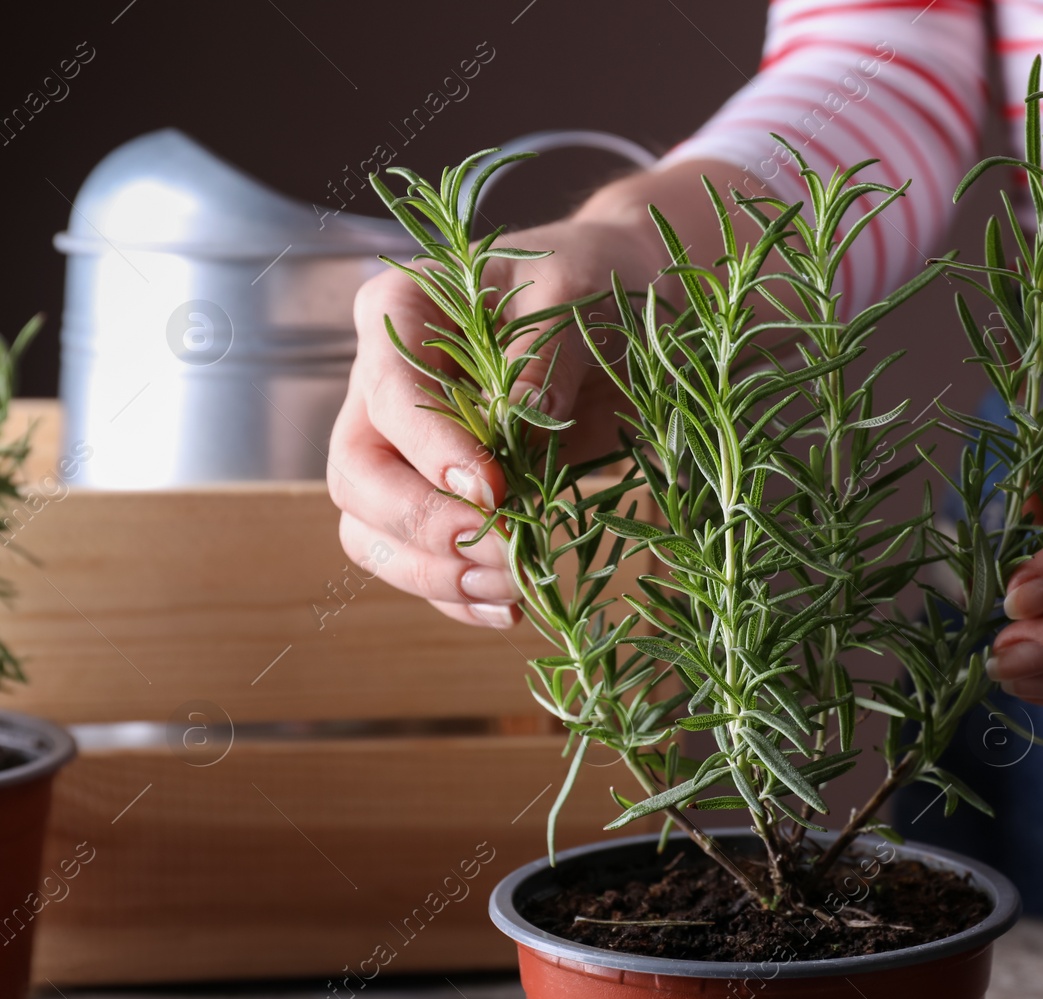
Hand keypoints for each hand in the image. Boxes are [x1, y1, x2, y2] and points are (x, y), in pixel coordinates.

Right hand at [327, 216, 658, 628]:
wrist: (623, 307)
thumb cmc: (592, 281)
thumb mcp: (576, 292)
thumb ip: (544, 350)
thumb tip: (518, 418)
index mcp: (400, 311)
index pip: (388, 395)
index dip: (431, 450)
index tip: (494, 490)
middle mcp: (382, 384)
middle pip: (356, 477)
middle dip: (424, 527)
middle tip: (502, 551)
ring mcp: (404, 448)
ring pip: (371, 532)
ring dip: (434, 574)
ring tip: (512, 589)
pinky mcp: (439, 497)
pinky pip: (418, 561)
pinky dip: (456, 596)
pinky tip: (508, 609)